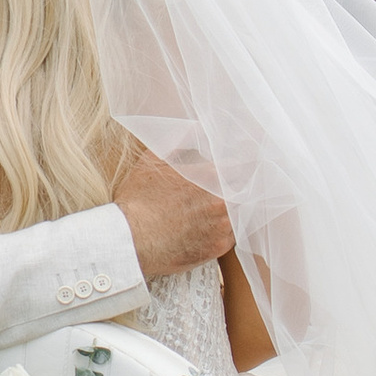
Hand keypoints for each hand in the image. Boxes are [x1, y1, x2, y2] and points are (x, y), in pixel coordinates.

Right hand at [115, 142, 230, 281]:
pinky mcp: (218, 248)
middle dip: (239, 186)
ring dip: (234, 208)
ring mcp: (222, 227)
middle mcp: (222, 202)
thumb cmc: (138, 201)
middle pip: (246, 189)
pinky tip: (211, 226)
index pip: (243, 165)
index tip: (242, 164)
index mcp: (211, 177)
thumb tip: (194, 128)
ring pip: (241, 213)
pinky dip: (226, 229)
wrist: (129, 240)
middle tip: (231, 185)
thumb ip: (179, 140)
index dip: (242, 163)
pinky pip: (233, 235)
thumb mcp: (153, 161)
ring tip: (217, 208)